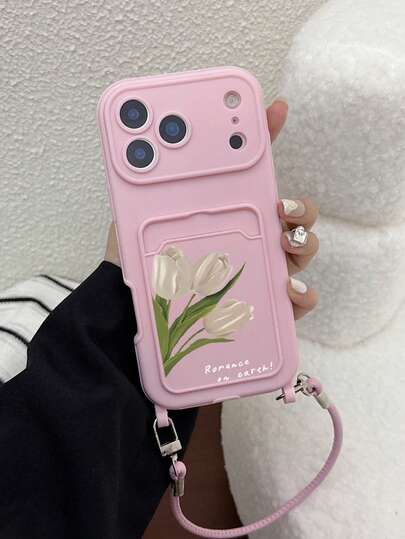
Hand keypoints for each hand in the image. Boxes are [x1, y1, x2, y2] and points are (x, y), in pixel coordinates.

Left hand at [105, 99, 318, 319]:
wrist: (133, 308)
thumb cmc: (143, 261)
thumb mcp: (141, 215)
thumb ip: (147, 186)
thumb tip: (139, 147)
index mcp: (231, 212)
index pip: (256, 171)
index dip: (270, 138)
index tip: (276, 110)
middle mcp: (254, 239)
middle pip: (296, 216)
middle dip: (300, 205)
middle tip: (280, 205)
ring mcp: (264, 272)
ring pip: (304, 251)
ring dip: (304, 241)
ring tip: (284, 241)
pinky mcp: (266, 307)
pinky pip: (299, 302)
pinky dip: (303, 294)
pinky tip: (288, 289)